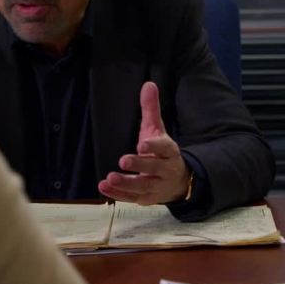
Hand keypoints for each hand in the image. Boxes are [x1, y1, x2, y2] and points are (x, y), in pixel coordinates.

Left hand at [98, 81, 190, 204]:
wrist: (179, 180)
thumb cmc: (162, 151)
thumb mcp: (158, 130)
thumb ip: (151, 109)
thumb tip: (148, 84)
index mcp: (169, 151)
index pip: (164, 148)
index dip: (154, 147)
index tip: (142, 144)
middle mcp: (165, 169)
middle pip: (153, 168)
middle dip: (139, 165)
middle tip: (123, 160)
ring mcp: (157, 186)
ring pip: (143, 186)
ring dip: (126, 183)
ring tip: (110, 177)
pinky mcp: (147, 199)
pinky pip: (133, 198)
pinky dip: (119, 194)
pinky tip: (105, 187)